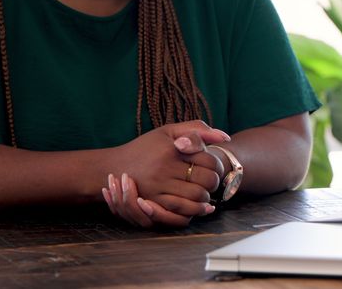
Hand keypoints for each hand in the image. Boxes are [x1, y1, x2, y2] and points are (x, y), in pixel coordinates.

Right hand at [102, 120, 229, 226]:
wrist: (115, 166)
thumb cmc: (147, 146)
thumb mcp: (169, 131)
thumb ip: (198, 129)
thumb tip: (226, 137)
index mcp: (172, 149)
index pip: (209, 160)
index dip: (216, 165)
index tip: (213, 167)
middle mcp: (164, 168)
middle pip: (206, 181)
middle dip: (214, 182)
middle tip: (211, 182)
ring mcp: (158, 187)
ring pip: (196, 198)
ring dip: (206, 198)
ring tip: (205, 193)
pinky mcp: (152, 202)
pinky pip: (181, 211)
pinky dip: (194, 211)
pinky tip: (200, 207)